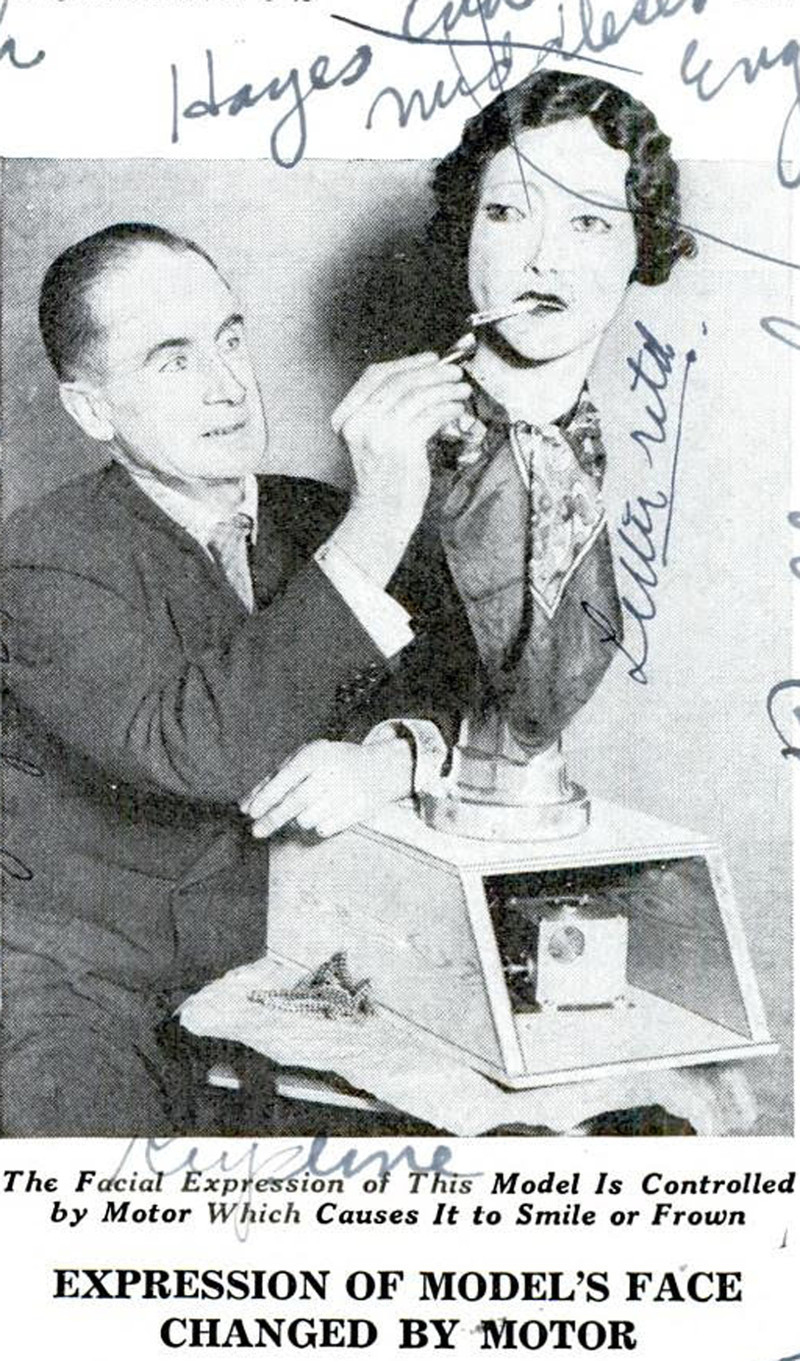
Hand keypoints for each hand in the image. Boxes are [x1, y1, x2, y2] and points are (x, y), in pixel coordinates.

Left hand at [240, 738, 413, 839]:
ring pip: (306, 819)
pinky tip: (327, 810)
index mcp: (317, 755)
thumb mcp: (304, 759)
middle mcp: (332, 773)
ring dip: (298, 820)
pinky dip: (318, 824)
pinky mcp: (356, 812)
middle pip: (295, 803)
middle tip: (256, 831)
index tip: (249, 812)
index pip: (286, 779)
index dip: (266, 797)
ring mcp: (346, 793)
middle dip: (272, 819)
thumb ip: (273, 779)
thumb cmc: (331, 763)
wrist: (380, 769)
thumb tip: (244, 805)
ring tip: (309, 805)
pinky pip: (323, 829)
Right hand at [332, 353, 470, 513]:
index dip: (406, 362)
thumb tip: (422, 376)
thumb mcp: (371, 437)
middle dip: (431, 371)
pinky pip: (430, 415)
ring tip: (461, 389)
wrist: (380, 514)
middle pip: (399, 381)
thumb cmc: (382, 477)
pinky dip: (447, 408)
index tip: (430, 359)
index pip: (375, 375)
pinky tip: (456, 409)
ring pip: (417, 396)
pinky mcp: (401, 447)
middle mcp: (358, 422)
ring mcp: (378, 434)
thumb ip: (385, 408)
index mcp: (345, 416)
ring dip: (444, 388)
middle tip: (453, 371)